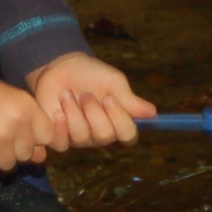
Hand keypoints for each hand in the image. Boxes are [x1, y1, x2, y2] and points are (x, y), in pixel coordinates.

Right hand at [0, 70, 53, 173]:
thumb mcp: (13, 101)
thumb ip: (30, 126)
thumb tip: (40, 157)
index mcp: (28, 107)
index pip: (48, 137)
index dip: (36, 140)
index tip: (22, 135)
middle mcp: (18, 123)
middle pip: (26, 154)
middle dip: (14, 149)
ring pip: (8, 164)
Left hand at [27, 52, 155, 148]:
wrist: (59, 67)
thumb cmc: (90, 74)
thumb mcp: (112, 81)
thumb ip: (128, 99)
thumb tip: (152, 113)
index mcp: (117, 121)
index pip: (128, 135)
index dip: (120, 119)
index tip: (109, 98)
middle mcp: (100, 134)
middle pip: (105, 136)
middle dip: (94, 112)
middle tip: (86, 94)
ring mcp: (79, 138)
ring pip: (82, 137)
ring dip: (74, 113)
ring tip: (66, 94)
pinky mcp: (58, 137)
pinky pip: (61, 144)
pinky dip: (60, 128)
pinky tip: (58, 113)